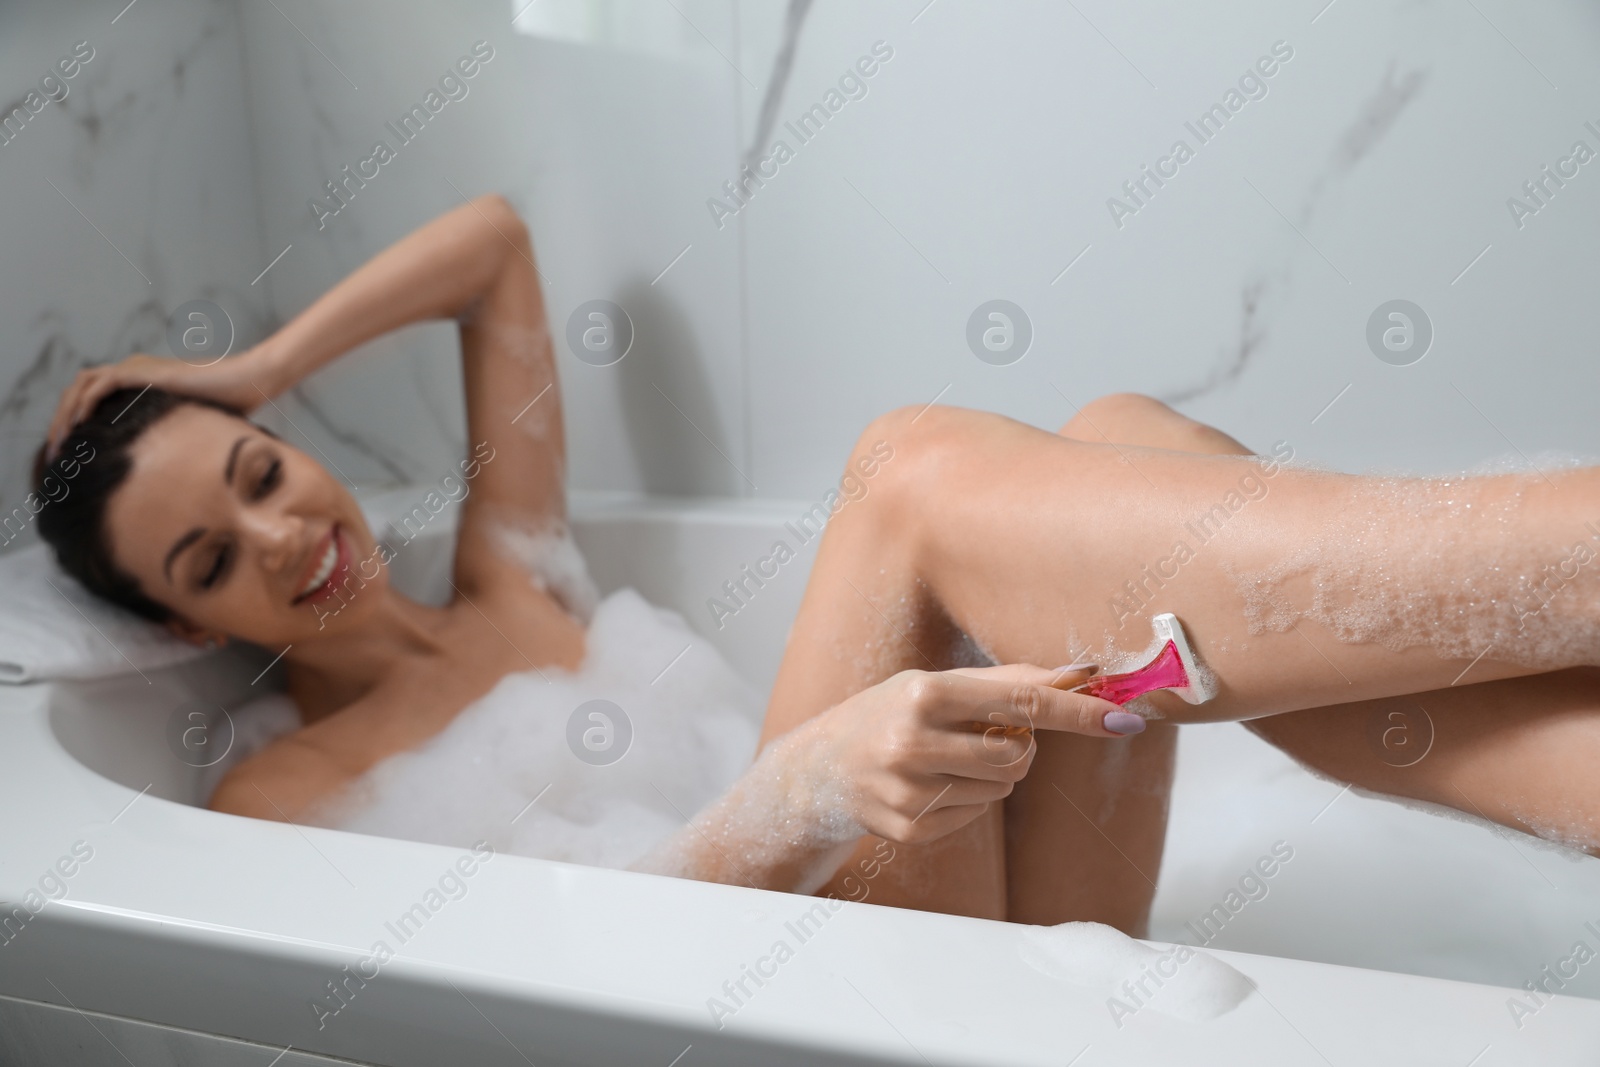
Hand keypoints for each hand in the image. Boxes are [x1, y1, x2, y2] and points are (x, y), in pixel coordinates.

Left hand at [44, 351, 277, 459]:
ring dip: (65, 413)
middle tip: (56, 453)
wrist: (247, 383)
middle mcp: (133, 371)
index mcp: (141, 382)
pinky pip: (98, 385)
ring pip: (82, 386)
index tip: (72, 453)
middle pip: (80, 391)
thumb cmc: (230, 406)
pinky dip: (82, 404)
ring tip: (60, 442)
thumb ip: (172, 436)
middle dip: (62, 420)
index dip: (77, 423)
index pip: (94, 398)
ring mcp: (136, 369)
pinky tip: (78, 426)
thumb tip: (169, 470)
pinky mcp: (142, 372)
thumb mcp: (191, 426)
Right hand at [794, 664, 1131, 845]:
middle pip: (1018, 756)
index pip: (1021, 703)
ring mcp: (909, 792)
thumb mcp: (936, 686)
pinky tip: (928, 786)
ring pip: (1001, 789)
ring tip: (945, 760)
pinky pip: (976, 816)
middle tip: (983, 737)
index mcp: (925, 695)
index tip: (1124, 719)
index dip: (1078, 712)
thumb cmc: (889, 713)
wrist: (819, 770)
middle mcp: (913, 742)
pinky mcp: (910, 829)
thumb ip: (1008, 683)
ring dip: (991, 775)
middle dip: (1018, 749)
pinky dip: (966, 801)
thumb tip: (1081, 674)